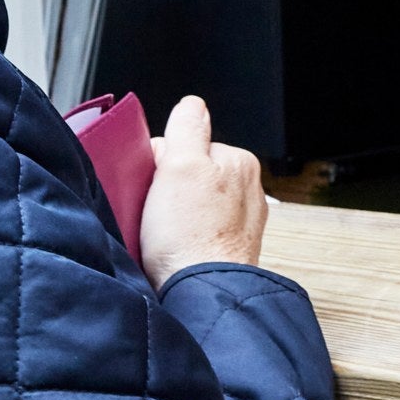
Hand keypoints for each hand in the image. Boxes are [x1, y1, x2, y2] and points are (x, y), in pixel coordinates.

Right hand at [139, 96, 268, 284]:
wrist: (200, 294)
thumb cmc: (191, 236)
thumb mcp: (182, 166)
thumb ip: (188, 128)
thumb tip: (192, 105)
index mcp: (239, 162)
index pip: (189, 145)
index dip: (162, 161)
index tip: (154, 180)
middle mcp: (246, 190)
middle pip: (190, 174)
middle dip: (168, 188)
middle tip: (156, 211)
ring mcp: (238, 222)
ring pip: (191, 203)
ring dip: (172, 215)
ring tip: (163, 234)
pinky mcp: (225, 248)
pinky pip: (194, 231)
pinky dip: (180, 237)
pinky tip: (172, 249)